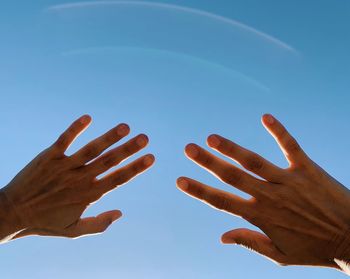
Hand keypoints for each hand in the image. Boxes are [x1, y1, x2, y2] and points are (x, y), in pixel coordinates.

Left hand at [0, 115, 154, 241]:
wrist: (12, 213)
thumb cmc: (45, 223)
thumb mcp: (74, 231)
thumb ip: (99, 224)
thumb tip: (121, 213)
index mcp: (89, 195)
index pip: (118, 179)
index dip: (136, 168)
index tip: (151, 157)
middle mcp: (80, 179)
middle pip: (109, 161)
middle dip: (129, 149)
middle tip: (145, 137)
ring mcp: (64, 166)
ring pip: (91, 149)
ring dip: (109, 137)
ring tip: (125, 127)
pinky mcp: (49, 156)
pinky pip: (64, 140)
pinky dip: (75, 128)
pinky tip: (88, 117)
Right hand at [177, 114, 349, 272]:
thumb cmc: (315, 249)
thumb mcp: (280, 255)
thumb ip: (249, 243)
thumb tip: (221, 237)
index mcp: (261, 217)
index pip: (222, 202)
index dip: (199, 191)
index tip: (180, 180)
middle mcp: (270, 196)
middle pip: (232, 176)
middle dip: (207, 163)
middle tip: (188, 148)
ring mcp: (288, 181)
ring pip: (254, 162)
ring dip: (232, 148)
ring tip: (212, 137)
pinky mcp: (307, 169)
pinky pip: (290, 146)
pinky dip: (278, 131)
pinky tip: (265, 117)